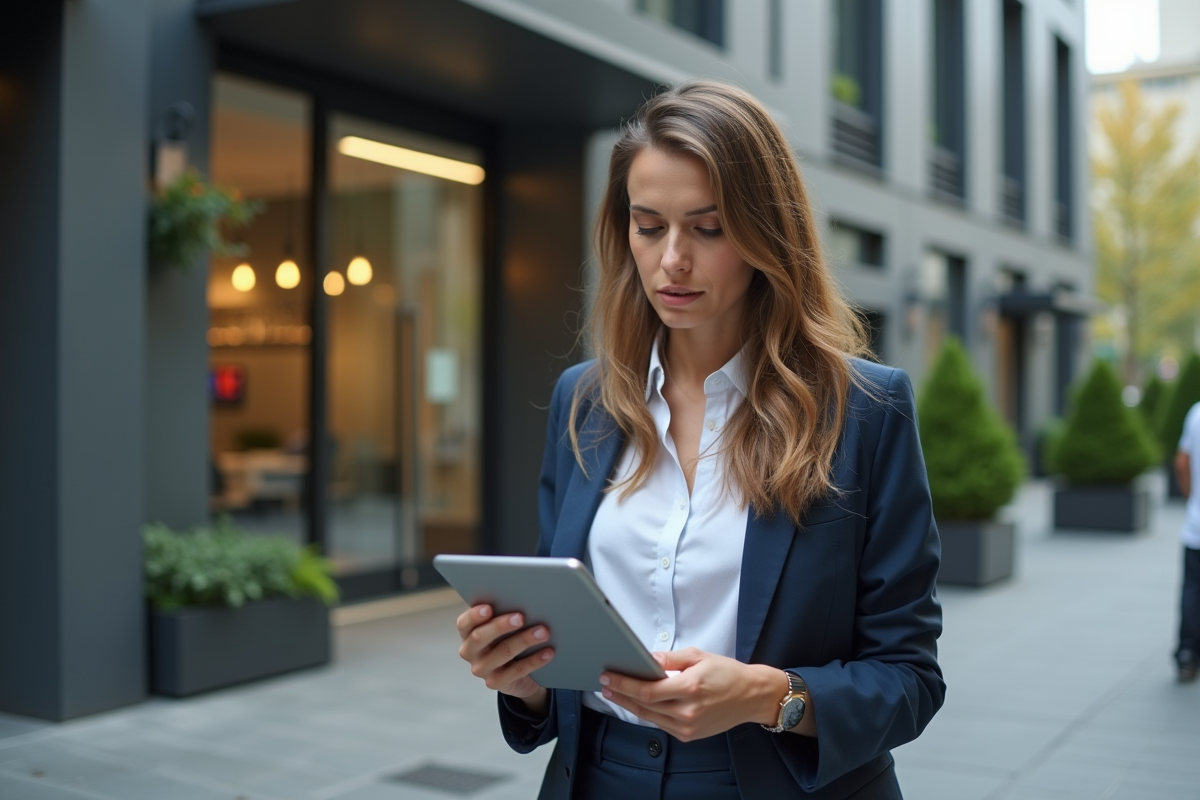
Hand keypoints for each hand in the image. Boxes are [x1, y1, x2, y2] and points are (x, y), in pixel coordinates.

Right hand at [455, 604, 553, 714]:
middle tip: (521, 617)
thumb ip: (503, 615)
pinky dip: (534, 660)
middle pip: (480, 637)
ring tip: (543, 632)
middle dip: (501, 626)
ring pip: (502, 653)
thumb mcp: (501, 629)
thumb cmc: (507, 640)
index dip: (474, 615)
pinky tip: (548, 652)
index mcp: (467, 634)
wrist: (518, 675)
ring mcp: (482, 669)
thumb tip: (522, 600)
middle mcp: (470, 652)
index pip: (464, 623)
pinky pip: (517, 670)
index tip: (489, 607)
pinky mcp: (496, 683)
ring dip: (524, 640)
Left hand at [599, 647, 783, 740]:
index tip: (608, 677)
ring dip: (630, 705)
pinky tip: (637, 704)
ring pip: (650, 717)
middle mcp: (688, 711)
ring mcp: (688, 727)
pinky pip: (661, 724)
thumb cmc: (727, 673)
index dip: (624, 684)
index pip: (647, 690)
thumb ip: (671, 659)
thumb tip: (647, 659)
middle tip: (605, 685)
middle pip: (644, 705)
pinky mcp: (689, 735)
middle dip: (621, 694)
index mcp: (690, 688)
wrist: (751, 696)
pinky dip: (647, 714)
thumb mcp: (699, 656)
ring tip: (615, 694)